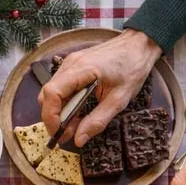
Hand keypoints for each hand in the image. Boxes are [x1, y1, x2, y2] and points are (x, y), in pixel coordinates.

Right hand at [39, 29, 160, 145]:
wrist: (139, 44)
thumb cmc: (132, 67)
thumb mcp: (118, 100)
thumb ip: (97, 121)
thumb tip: (78, 140)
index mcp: (81, 69)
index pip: (51, 94)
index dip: (50, 117)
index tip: (58, 133)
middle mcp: (70, 64)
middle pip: (47, 95)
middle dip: (53, 118)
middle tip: (66, 134)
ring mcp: (70, 63)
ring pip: (52, 92)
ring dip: (59, 111)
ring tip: (74, 125)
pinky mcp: (73, 66)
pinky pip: (60, 87)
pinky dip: (65, 103)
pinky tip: (77, 111)